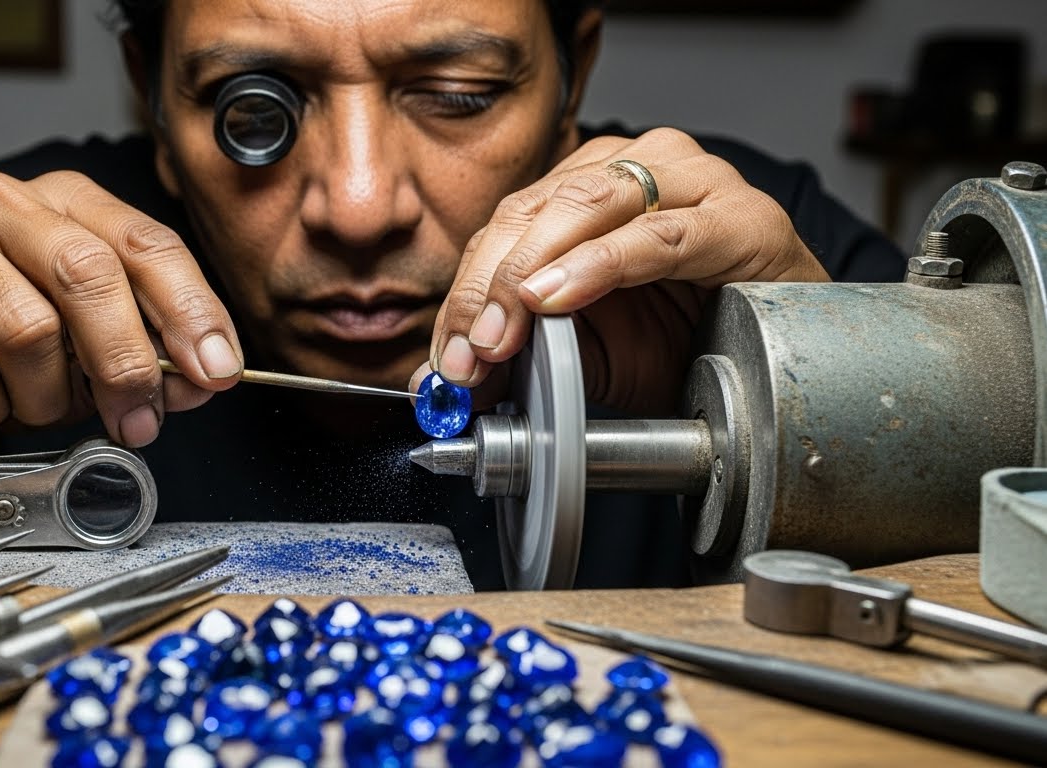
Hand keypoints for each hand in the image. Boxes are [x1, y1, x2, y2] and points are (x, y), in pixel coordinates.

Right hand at [0, 170, 242, 451]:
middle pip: (87, 274)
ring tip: (33, 404)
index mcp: (67, 201)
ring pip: (27, 328)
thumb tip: (204, 377)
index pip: (146, 242)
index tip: (217, 370)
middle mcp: (2, 203)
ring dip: (44, 395)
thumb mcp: (90, 347)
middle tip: (138, 420)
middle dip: (125, 361)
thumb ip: (150, 353)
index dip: (190, 310)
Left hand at [414, 127, 828, 415]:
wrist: (782, 357)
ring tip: (504, 329)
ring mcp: (693, 180)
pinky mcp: (741, 217)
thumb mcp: (584, 354)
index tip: (448, 355)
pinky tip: (560, 297)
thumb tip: (438, 381)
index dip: (468, 289)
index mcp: (592, 185)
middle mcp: (639, 165)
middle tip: (470, 353)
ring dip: (533, 273)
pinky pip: (658, 235)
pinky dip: (601, 266)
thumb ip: (515, 354)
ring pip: (586, 207)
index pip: (507, 224)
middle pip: (536, 209)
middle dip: (491, 287)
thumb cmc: (688, 343)